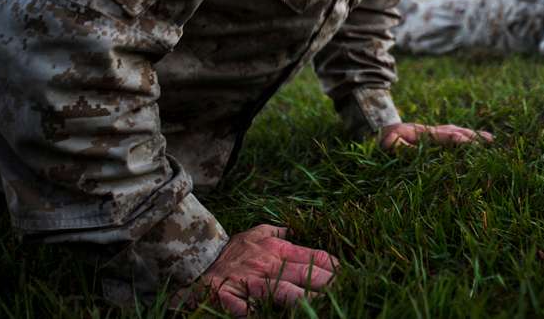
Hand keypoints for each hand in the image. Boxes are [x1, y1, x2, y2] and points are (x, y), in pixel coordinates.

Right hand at [185, 224, 337, 316]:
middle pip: (307, 275)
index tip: (349, 277)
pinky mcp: (232, 299)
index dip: (335, 268)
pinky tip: (278, 316)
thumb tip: (300, 232)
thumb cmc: (231, 252)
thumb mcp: (256, 234)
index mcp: (277, 248)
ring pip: (285, 292)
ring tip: (325, 306)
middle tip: (348, 292)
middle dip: (329, 285)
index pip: (315, 257)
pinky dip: (261, 314)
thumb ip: (280, 233)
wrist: (194, 264)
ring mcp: (250, 282)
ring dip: (306, 301)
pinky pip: (249, 309)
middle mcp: (268, 264)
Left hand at [378, 122, 493, 150]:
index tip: (467, 142)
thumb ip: (396, 145)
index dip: (454, 139)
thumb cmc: (387, 141)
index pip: (442, 136)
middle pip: (455, 132)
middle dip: (471, 137)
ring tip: (490, 140)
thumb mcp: (388, 144)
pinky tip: (482, 141)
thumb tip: (401, 145)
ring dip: (474, 136)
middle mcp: (433, 131)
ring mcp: (438, 132)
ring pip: (459, 132)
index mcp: (422, 134)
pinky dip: (470, 138)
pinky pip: (457, 136)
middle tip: (488, 141)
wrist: (388, 130)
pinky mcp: (440, 136)